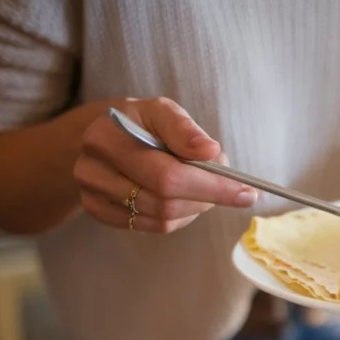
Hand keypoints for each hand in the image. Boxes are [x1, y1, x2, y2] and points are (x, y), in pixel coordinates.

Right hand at [73, 97, 255, 232]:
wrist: (104, 137)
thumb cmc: (142, 123)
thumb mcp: (162, 112)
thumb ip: (185, 129)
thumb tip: (210, 152)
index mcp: (107, 137)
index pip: (168, 174)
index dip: (212, 186)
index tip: (247, 192)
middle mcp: (92, 169)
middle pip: (165, 201)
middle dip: (207, 198)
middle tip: (231, 190)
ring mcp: (92, 195)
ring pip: (162, 218)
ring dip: (195, 207)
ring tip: (203, 188)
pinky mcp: (98, 212)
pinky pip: (153, 227)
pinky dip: (178, 216)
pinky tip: (182, 199)